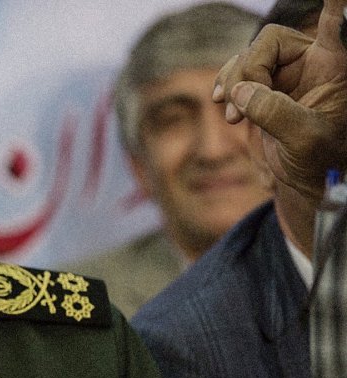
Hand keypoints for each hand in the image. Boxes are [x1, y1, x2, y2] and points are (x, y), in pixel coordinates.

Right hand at [213, 0, 346, 202]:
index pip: (337, 26)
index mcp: (335, 66)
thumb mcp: (303, 139)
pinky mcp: (264, 85)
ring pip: (249, 56)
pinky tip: (225, 104)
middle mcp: (312, 61)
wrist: (305, 177)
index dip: (335, 8)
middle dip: (249, 72)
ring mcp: (286, 72)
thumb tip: (240, 92)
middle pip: (270, 43)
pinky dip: (227, 85)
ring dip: (233, 83)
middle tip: (241, 110)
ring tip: (234, 118)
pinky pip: (238, 70)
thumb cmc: (319, 160)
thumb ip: (274, 112)